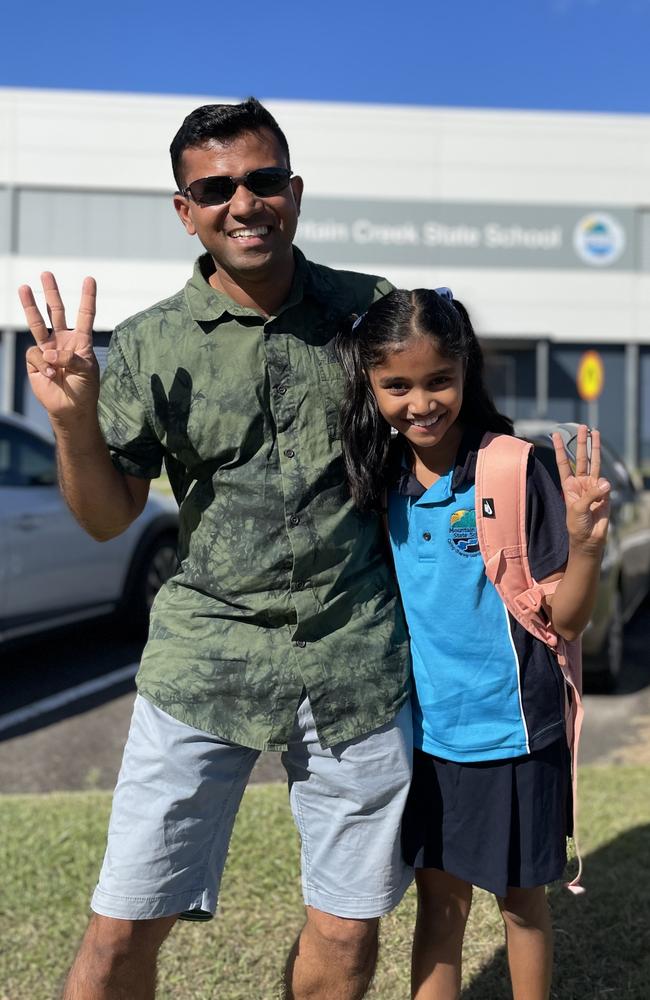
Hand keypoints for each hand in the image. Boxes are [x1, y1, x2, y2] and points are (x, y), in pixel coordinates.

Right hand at [18, 272, 98, 422]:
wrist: (71, 409)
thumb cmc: (85, 389)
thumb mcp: (86, 370)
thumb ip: (70, 357)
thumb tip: (48, 352)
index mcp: (81, 341)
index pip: (85, 315)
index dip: (87, 297)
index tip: (90, 279)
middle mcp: (63, 341)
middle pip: (57, 312)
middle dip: (51, 293)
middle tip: (46, 273)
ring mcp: (48, 349)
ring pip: (37, 323)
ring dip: (30, 305)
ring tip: (23, 287)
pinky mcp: (36, 361)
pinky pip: (36, 355)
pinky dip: (44, 365)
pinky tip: (52, 375)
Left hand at [552, 425, 609, 551]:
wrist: (589, 538)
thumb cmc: (576, 524)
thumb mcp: (578, 508)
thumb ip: (592, 494)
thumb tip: (606, 482)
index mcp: (568, 485)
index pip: (563, 463)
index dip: (560, 449)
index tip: (555, 435)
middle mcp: (580, 483)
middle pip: (581, 458)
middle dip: (582, 442)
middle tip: (583, 426)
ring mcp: (593, 486)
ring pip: (595, 463)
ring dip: (596, 448)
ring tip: (596, 432)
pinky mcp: (605, 493)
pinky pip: (606, 484)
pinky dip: (605, 486)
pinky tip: (602, 493)